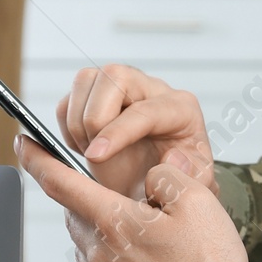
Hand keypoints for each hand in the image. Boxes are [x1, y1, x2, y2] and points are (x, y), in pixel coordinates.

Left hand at [17, 136, 247, 261]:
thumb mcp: (198, 202)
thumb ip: (166, 175)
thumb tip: (150, 177)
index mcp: (112, 222)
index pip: (58, 181)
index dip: (36, 157)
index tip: (22, 141)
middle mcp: (98, 251)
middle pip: (74, 209)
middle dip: (82, 189)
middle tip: (102, 176)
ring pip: (89, 236)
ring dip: (101, 219)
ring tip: (135, 215)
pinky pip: (102, 261)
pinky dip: (113, 246)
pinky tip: (143, 247)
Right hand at [56, 66, 215, 201]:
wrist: (159, 180)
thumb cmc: (176, 178)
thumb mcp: (194, 184)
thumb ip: (191, 175)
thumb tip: (172, 158)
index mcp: (180, 108)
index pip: (144, 111)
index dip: (116, 133)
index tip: (95, 157)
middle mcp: (151, 89)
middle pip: (113, 77)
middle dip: (94, 119)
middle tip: (95, 156)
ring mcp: (122, 88)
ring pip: (86, 79)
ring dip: (77, 121)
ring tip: (89, 152)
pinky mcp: (96, 96)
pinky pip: (68, 100)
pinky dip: (66, 126)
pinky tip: (84, 148)